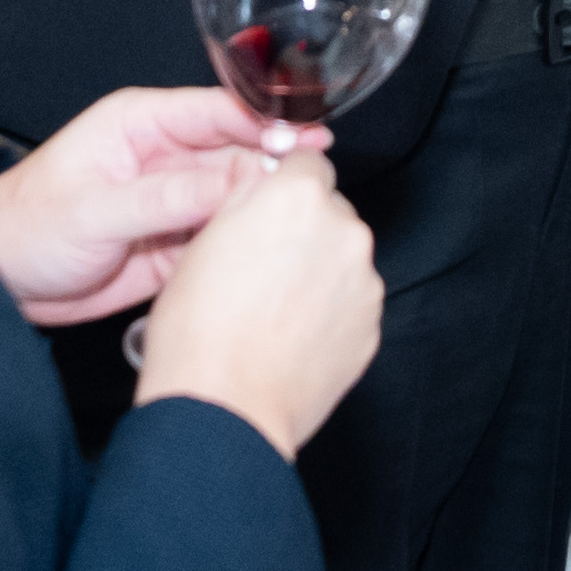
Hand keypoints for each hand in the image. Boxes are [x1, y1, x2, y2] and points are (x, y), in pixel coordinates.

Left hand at [0, 84, 331, 328]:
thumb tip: (234, 183)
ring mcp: (176, 198)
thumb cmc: (28, 228)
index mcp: (143, 123)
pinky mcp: (179, 238)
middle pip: (240, 151)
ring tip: (308, 219)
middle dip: (278, 166)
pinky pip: (225, 233)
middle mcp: (168, 154)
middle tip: (318, 186)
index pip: (219, 111)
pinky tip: (276, 249)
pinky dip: (248, 240)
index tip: (307, 140)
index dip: (266, 123)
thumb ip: (165, 197)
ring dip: (266, 205)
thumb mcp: (94, 210)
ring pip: (239, 194)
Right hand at [129, 152, 383, 461]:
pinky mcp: (371, 323)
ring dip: (318, 271)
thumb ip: (244, 197)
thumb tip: (260, 177)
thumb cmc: (198, 330)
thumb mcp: (201, 241)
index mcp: (297, 198)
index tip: (270, 203)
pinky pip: (351, 301)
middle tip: (262, 265)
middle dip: (303, 229)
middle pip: (330, 211)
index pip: (307, 162)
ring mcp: (363, 279)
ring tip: (272, 308)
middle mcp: (342, 231)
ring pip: (342, 258)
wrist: (223, 408)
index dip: (284, 182)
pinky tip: (291, 334)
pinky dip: (329, 310)